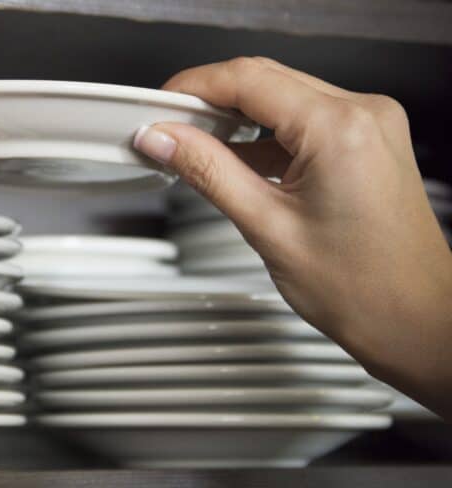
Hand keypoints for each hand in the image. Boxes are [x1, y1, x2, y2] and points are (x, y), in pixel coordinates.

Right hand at [133, 57, 451, 417]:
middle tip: (168, 128)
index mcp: (340, 129)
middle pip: (265, 80)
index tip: (160, 106)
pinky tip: (237, 161)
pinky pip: (305, 121)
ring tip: (196, 148)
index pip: (248, 80)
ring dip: (237, 119)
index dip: (193, 87)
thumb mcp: (266, 227)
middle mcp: (364, 115)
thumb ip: (208, 172)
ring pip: (283, 98)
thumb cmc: (362, 289)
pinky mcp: (368, 142)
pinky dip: (266, 137)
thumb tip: (164, 139)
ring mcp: (370, 126)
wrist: (414, 321)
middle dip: (211, 100)